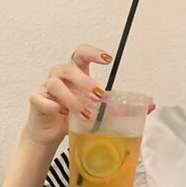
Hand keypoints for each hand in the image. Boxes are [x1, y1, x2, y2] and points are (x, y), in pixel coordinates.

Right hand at [24, 45, 155, 147]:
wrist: (49, 134)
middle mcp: (61, 76)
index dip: (93, 52)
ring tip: (86, 114)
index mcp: (76, 74)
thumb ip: (120, 108)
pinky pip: (40, 97)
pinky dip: (52, 105)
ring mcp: (46, 87)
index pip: (81, 54)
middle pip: (69, 68)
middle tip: (99, 95)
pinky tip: (61, 114)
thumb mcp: (98, 112)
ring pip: (56, 84)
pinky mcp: (36, 100)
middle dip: (85, 81)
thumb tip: (149, 106)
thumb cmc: (73, 117)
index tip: (108, 59)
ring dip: (72, 98)